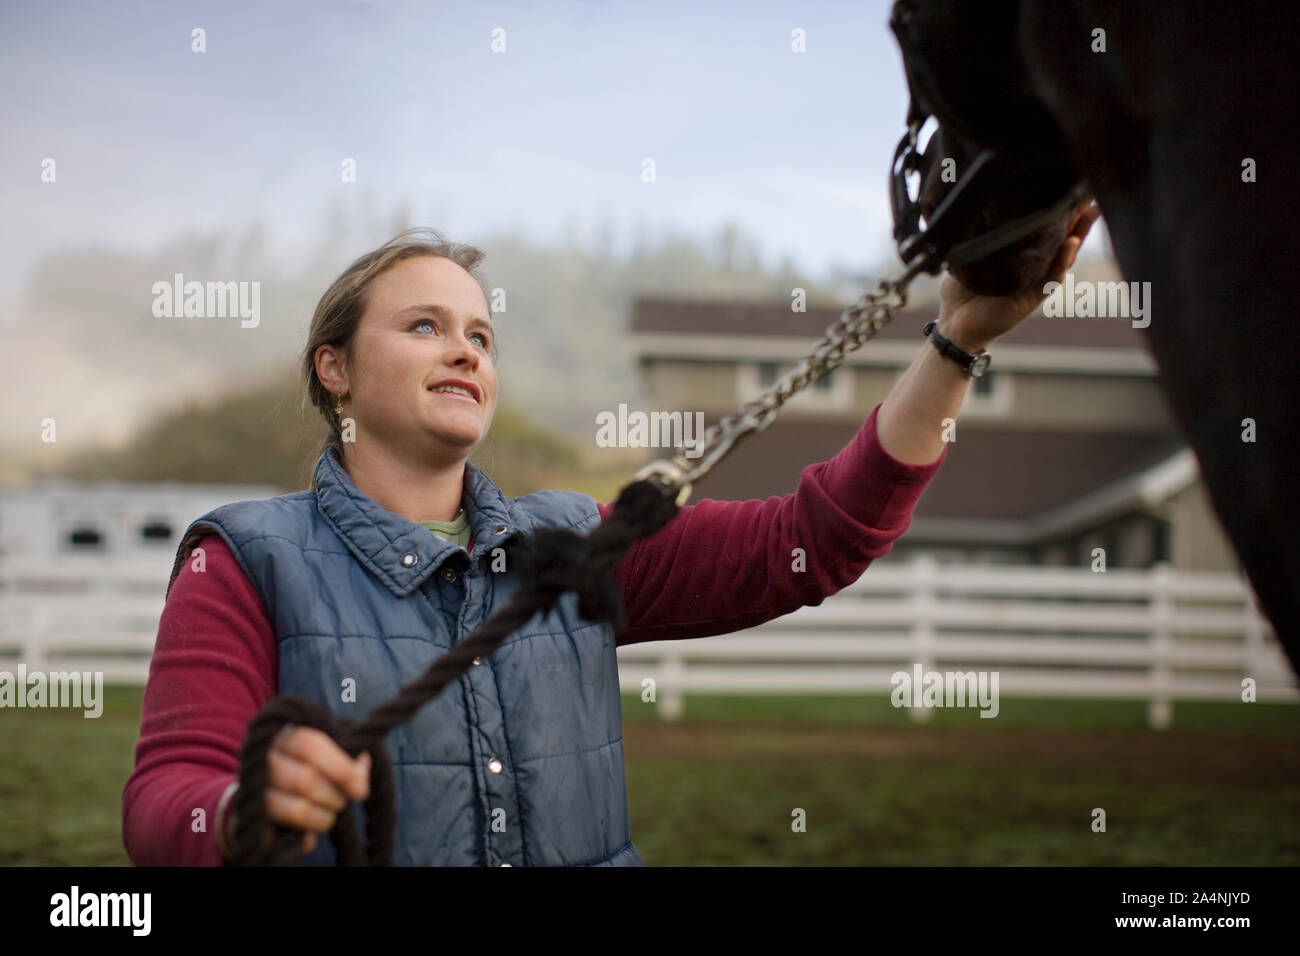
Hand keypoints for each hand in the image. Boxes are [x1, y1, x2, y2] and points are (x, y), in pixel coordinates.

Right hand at [225, 725, 370, 856]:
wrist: (263, 793)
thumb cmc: (305, 767)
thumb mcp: (326, 754)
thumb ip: (346, 757)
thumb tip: (363, 761)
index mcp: (284, 737)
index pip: (311, 746)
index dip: (341, 769)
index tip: (360, 789)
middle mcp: (264, 760)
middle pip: (306, 780)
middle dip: (335, 796)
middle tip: (342, 802)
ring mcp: (255, 792)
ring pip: (297, 809)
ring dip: (324, 817)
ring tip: (329, 815)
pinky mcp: (253, 821)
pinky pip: (285, 834)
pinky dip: (306, 837)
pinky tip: (310, 833)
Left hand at [936, 198, 1102, 350]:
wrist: (954, 324)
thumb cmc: (961, 290)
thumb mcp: (970, 255)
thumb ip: (980, 235)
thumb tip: (981, 204)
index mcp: (1019, 254)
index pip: (1043, 227)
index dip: (1057, 207)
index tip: (1067, 183)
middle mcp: (1033, 266)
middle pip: (1063, 235)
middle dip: (1077, 213)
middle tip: (1089, 190)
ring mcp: (1036, 281)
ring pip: (1065, 253)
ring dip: (1080, 232)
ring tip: (1090, 211)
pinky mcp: (1034, 296)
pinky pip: (1052, 276)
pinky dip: (1063, 258)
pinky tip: (1071, 241)